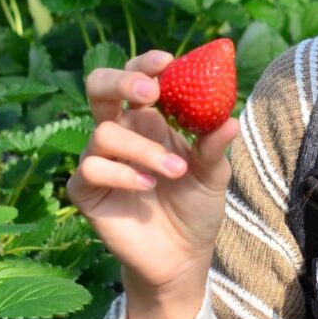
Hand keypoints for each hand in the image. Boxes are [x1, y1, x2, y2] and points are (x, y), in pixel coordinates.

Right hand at [67, 50, 240, 301]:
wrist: (183, 256)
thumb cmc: (196, 208)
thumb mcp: (213, 175)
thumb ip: (214, 147)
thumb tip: (230, 119)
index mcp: (149, 121)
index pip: (138, 78)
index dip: (146, 65)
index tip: (168, 62)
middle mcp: (121, 133)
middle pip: (99, 88)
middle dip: (121, 81)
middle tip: (150, 93)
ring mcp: (100, 160)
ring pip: (104, 132)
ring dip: (143, 149)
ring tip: (176, 170)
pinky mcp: (87, 190)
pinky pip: (92, 168)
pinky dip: (122, 173)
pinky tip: (148, 186)